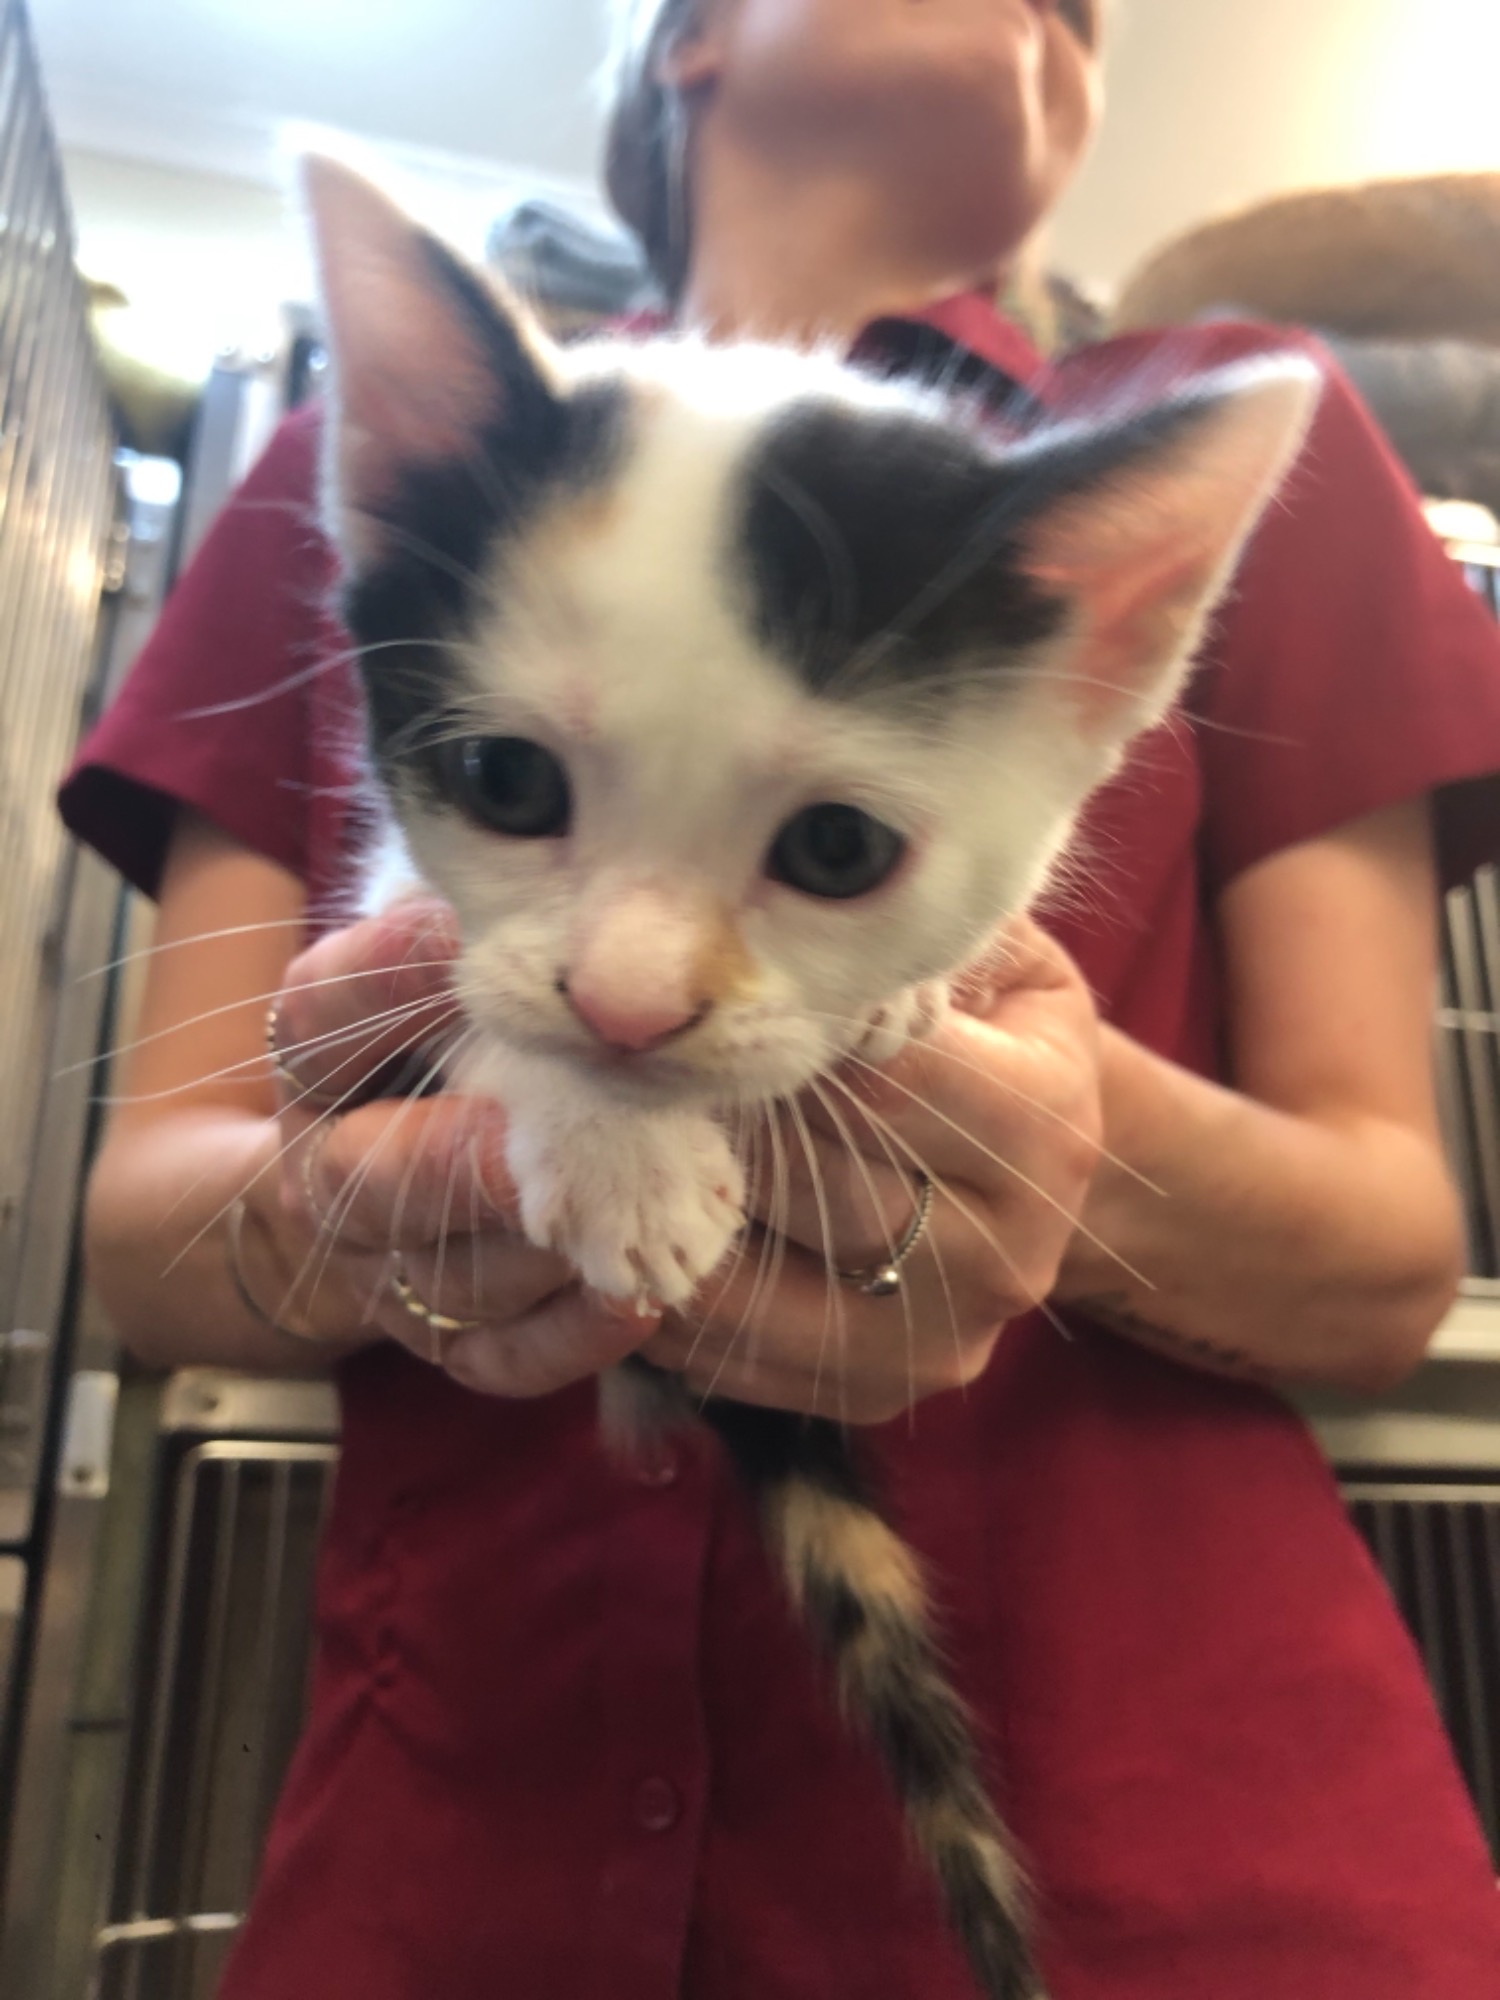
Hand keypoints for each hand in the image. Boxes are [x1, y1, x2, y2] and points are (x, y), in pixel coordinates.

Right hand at [239, 898, 662, 1394]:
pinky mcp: (451, 1339)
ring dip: (550, 1248)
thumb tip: (565, 876)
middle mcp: (332, 1169)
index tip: (455, 928)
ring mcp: (387, 1269)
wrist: (390, 1171)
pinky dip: (577, 1332)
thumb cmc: (448, 1028)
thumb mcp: (441, 955)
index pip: (326, 1011)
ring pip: (457, 1280)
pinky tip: (643, 1293)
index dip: (386, 974)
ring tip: (643, 1209)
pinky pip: (507, 1357)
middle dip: (462, 1162)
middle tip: (540, 1137)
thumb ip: (483, 917)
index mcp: (315, 1056)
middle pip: (375, 1180)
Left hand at [642, 916, 1103, 1422]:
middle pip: (811, 1186)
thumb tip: (774, 893)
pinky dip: (666, 1303)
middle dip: (702, 1126)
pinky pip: (742, 1359)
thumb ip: (903, 934)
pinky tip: (618, 1239)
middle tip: (603, 1071)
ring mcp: (944, 1335)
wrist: (1044, 1163)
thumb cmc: (991, 1027)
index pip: (878, 1080)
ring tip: (589, 1158)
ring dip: (661, 1225)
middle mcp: (1007, 1244)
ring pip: (759, 1288)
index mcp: (1042, 1119)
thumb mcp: (988, 956)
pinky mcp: (884, 1391)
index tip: (685, 1000)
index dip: (772, 1037)